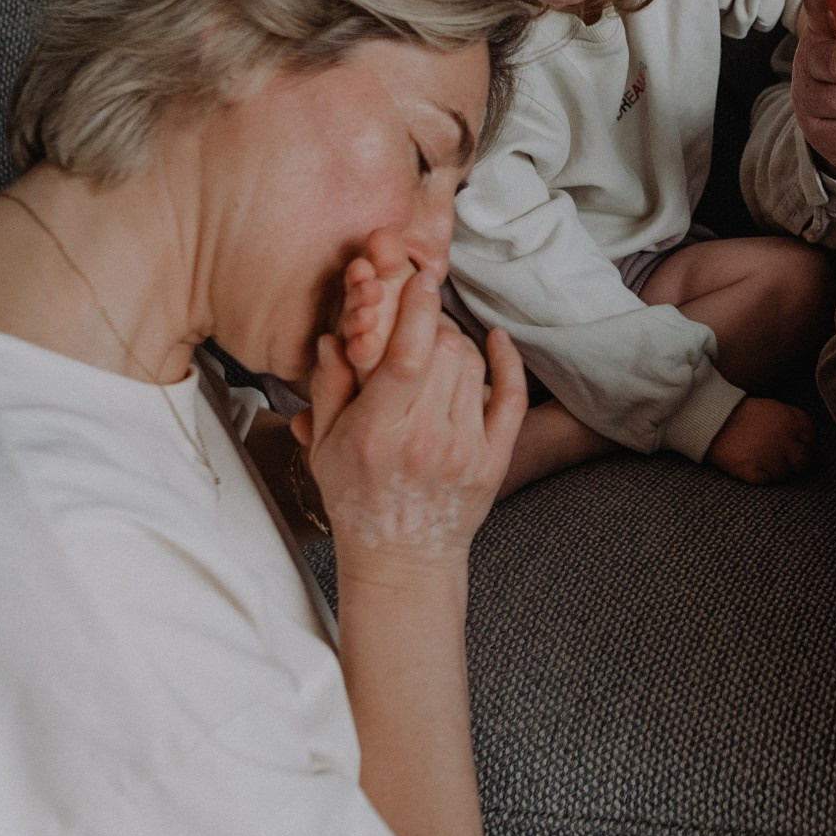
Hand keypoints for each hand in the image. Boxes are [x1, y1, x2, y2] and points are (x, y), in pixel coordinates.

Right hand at [294, 228, 527, 564]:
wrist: (402, 558)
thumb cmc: (356, 499)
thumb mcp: (324, 447)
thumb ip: (328, 388)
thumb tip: (335, 333)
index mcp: (377, 432)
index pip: (404, 357)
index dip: (415, 310)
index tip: (419, 277)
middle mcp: (425, 439)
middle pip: (443, 353)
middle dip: (431, 324)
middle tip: (419, 321)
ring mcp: (465, 449)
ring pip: (473, 367)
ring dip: (457, 343)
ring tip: (436, 346)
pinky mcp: (494, 459)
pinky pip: (511, 397)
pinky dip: (508, 362)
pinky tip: (497, 340)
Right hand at [703, 395, 814, 482]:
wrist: (714, 420)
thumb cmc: (745, 415)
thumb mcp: (776, 409)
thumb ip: (794, 423)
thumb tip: (808, 441)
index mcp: (792, 420)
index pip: (813, 440)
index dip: (807, 447)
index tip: (799, 449)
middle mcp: (785, 439)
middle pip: (804, 462)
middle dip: (797, 463)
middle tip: (785, 461)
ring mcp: (770, 457)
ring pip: (785, 475)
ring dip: (776, 471)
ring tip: (763, 460)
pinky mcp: (753, 471)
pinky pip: (767, 481)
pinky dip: (761, 477)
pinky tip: (753, 466)